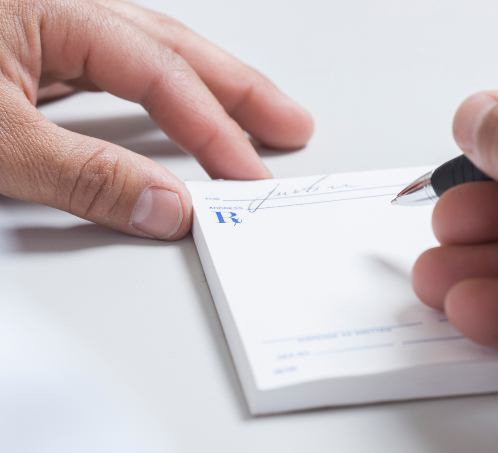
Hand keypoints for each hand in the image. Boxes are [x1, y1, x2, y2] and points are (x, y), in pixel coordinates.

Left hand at [0, 0, 312, 238]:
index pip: (161, 76)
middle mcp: (59, 10)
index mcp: (56, 10)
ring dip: (206, 90)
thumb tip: (164, 208)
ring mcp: (44, 29)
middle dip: (239, 91)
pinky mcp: (28, 53)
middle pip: (175, 49)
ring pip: (150, 56)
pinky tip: (174, 114)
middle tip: (289, 124)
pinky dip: (158, 98)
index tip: (247, 176)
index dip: (213, 130)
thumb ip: (82, 177)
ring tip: (251, 118)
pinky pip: (117, 73)